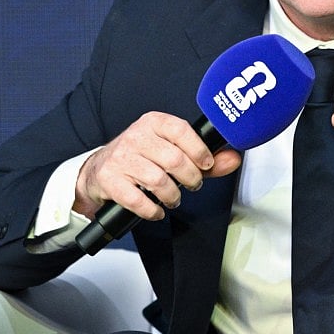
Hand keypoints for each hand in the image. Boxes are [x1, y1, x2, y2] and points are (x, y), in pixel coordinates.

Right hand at [73, 111, 241, 219]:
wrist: (99, 171)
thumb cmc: (142, 159)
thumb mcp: (172, 151)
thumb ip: (204, 157)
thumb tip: (233, 159)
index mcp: (154, 123)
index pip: (181, 130)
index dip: (199, 150)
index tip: (206, 164)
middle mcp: (136, 136)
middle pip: (174, 159)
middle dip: (190, 178)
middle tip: (192, 185)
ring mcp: (121, 158)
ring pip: (158, 181)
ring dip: (172, 196)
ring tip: (173, 198)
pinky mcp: (110, 180)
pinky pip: (138, 200)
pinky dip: (152, 211)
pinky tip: (156, 210)